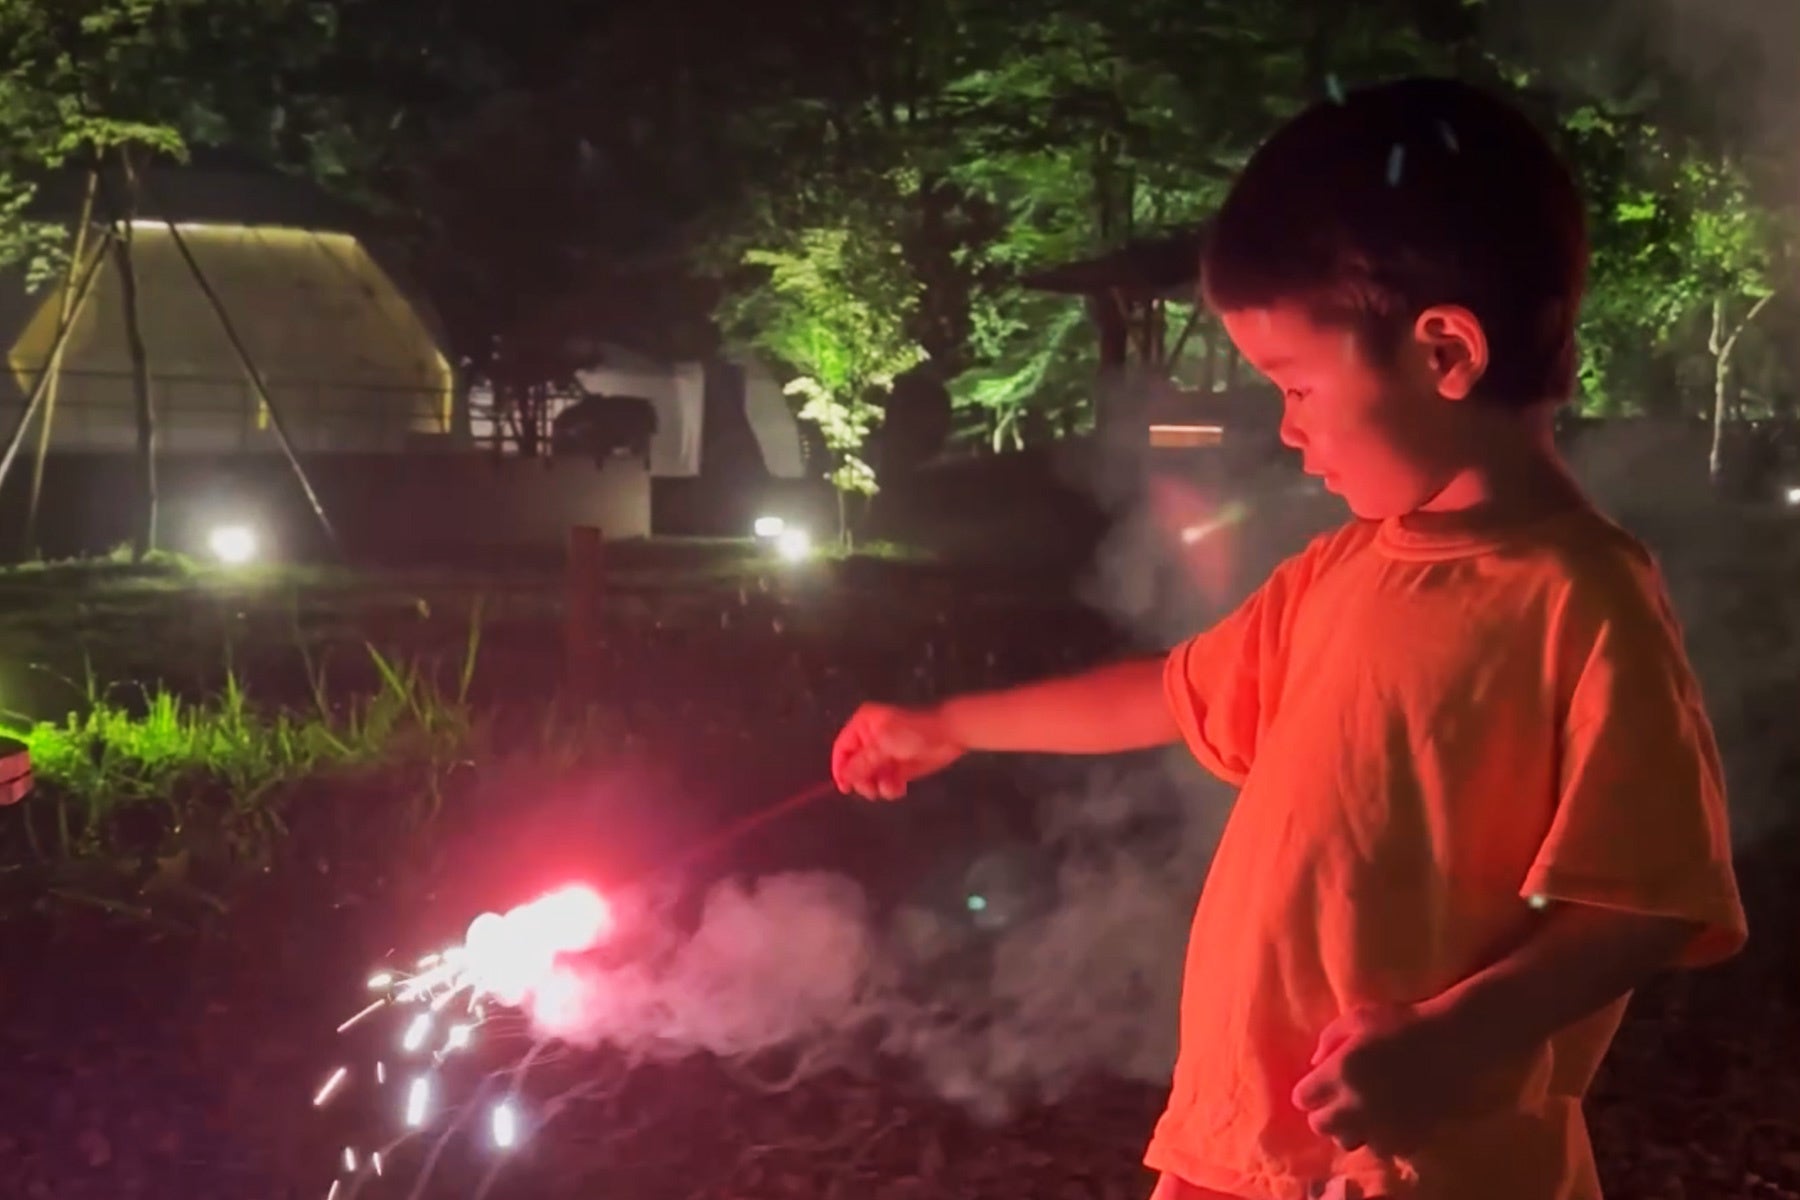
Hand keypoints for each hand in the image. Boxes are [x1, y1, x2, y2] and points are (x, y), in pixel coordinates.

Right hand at [831, 703, 964, 799]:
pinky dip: (890, 788)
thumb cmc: (914, 732)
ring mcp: (884, 755)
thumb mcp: (883, 745)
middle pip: (854, 766)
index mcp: (863, 725)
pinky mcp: (897, 768)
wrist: (947, 736)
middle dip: (863, 780)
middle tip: (871, 790)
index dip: (840, 768)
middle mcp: (870, 739)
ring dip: (878, 786)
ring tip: (890, 788)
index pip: (842, 748)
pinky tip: (899, 788)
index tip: (844, 787)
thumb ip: (862, 762)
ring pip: (870, 778)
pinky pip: (885, 783)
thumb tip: (843, 777)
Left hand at [1291, 1003, 1474, 1157]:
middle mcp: (1356, 1105)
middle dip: (1323, 1112)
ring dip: (1350, 1128)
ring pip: (1348, 1141)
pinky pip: (1381, 1149)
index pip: (1303, 1098)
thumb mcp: (1357, 1018)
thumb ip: (1328, 1040)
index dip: (1309, 1091)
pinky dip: (1379, 1138)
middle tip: (1337, 1100)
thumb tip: (1315, 1065)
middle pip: (1320, 1126)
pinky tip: (1387, 1119)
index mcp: (1340, 1072)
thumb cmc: (1403, 1024)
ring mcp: (1382, 1126)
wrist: (1453, 1044)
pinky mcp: (1407, 1139)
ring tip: (1362, 1111)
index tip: (1318, 1085)